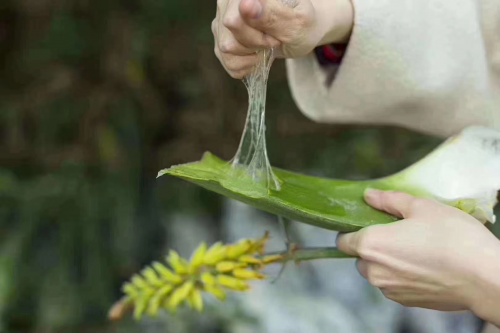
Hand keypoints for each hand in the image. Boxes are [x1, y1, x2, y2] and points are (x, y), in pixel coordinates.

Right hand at [212, 0, 353, 77]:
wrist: (299, 31)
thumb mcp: (296, 21)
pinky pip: (228, 63)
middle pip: (229, 39)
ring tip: (265, 46)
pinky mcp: (221, 40)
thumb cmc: (301, 23)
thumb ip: (271, 14)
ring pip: (226, 51)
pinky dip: (246, 66)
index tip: (277, 34)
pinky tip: (257, 56)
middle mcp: (226, 3)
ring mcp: (220, 21)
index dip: (258, 36)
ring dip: (251, 56)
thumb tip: (246, 4)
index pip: (234, 22)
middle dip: (256, 46)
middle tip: (274, 39)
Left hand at [337, 189, 499, 326]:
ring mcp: (390, 289)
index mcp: (371, 245)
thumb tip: (369, 195)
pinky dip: (402, 276)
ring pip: (377, 273)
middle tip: (397, 234)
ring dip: (387, 262)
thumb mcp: (421, 207)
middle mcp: (374, 271)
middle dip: (372, 247)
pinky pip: (394, 285)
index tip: (368, 224)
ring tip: (415, 249)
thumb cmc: (452, 236)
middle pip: (360, 257)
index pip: (343, 241)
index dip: (352, 231)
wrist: (483, 276)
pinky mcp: (407, 301)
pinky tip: (424, 265)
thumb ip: (389, 200)